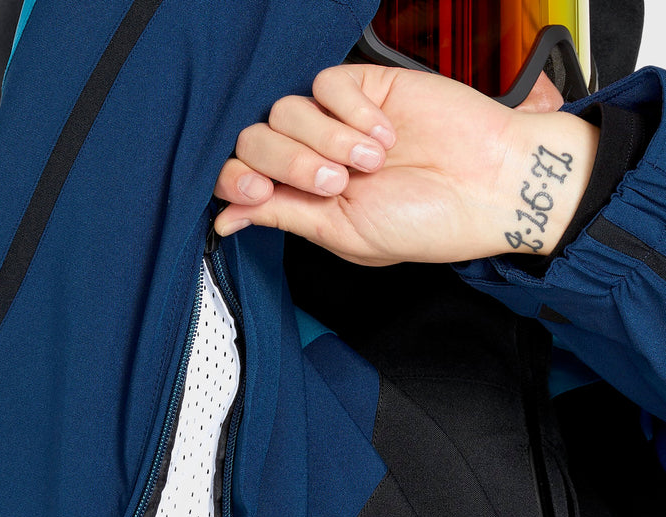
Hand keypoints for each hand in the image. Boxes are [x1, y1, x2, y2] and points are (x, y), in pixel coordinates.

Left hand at [213, 65, 598, 265]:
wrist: (487, 188)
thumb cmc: (426, 222)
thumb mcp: (344, 234)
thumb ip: (283, 216)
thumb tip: (226, 219)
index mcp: (304, 198)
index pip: (243, 175)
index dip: (236, 179)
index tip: (253, 190)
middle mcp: (314, 157)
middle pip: (256, 138)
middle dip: (289, 162)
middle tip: (334, 183)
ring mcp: (338, 121)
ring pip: (286, 109)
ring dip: (325, 141)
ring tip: (370, 163)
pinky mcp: (365, 89)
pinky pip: (326, 84)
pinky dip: (350, 113)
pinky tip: (383, 136)